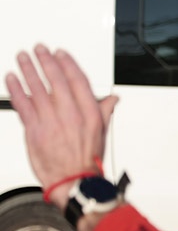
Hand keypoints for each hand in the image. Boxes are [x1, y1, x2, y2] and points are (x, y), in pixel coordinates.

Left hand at [5, 45, 116, 208]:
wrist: (74, 181)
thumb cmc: (87, 160)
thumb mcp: (102, 132)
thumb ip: (104, 111)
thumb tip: (112, 99)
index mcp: (90, 113)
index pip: (78, 81)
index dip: (68, 64)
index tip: (60, 54)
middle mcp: (71, 115)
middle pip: (56, 80)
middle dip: (46, 61)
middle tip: (39, 49)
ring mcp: (51, 122)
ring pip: (37, 89)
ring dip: (29, 70)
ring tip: (23, 57)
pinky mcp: (35, 131)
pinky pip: (23, 105)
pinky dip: (16, 90)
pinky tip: (12, 78)